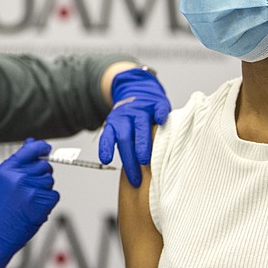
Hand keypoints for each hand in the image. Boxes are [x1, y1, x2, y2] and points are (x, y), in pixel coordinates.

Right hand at [0, 138, 59, 267]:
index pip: (30, 150)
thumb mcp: (1, 181)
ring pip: (49, 180)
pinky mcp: (41, 204)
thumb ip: (18, 163)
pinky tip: (34, 207)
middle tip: (29, 188)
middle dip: (40, 174)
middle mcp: (19, 177)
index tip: (46, 148)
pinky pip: (54, 195)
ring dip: (44, 189)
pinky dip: (48, 202)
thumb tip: (32, 144)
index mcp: (7, 169)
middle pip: (44, 166)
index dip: (41, 147)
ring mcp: (31, 191)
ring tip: (29, 200)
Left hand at [98, 67, 169, 187]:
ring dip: (142, 144)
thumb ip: (124, 146)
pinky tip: (161, 121)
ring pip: (140, 126)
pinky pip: (158, 109)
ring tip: (145, 161)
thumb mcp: (121, 128)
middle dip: (129, 159)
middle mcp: (126, 116)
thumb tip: (129, 176)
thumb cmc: (132, 118)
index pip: (108, 137)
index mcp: (114, 124)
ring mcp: (141, 110)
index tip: (105, 160)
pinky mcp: (157, 103)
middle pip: (125, 138)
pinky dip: (160, 115)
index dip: (106, 148)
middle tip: (135, 178)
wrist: (139, 89)